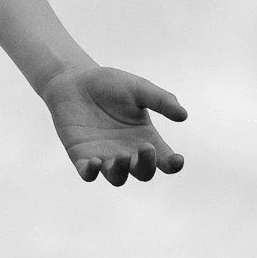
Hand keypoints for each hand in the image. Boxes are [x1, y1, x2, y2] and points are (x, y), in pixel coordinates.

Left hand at [43, 64, 186, 183]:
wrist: (74, 80)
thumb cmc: (109, 84)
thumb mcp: (138, 88)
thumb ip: (160, 100)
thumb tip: (183, 115)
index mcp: (145, 138)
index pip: (164, 160)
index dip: (173, 164)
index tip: (176, 160)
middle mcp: (127, 152)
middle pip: (143, 173)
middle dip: (146, 165)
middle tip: (145, 147)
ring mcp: (104, 156)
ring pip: (117, 177)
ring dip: (121, 171)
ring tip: (122, 155)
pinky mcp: (81, 156)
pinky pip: (88, 174)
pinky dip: (92, 172)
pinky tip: (95, 162)